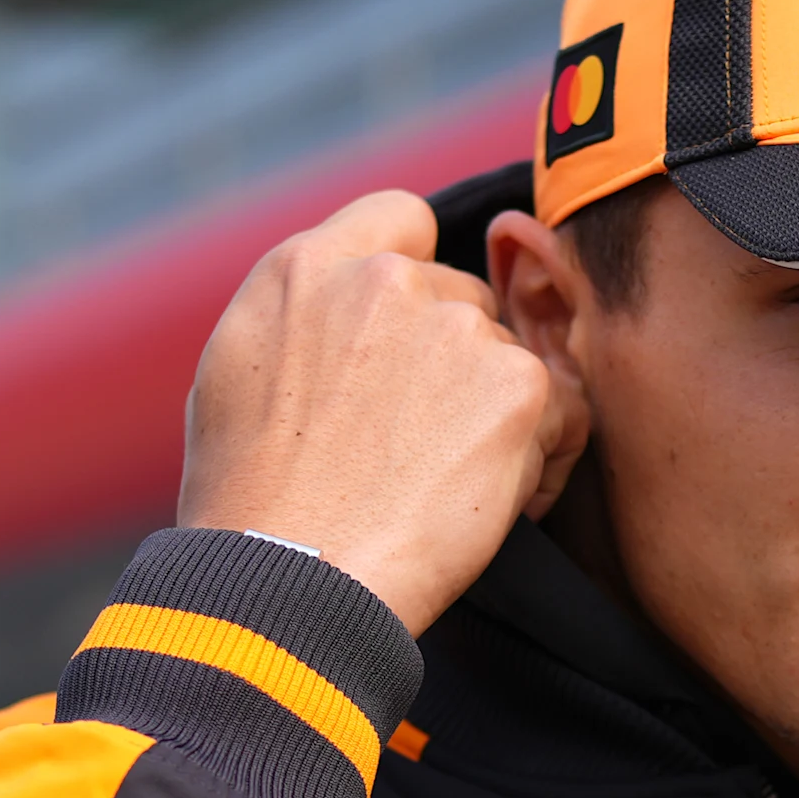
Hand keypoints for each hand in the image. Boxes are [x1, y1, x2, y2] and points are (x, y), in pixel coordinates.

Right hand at [178, 190, 559, 634]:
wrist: (293, 577)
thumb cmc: (250, 505)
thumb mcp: (235, 374)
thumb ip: (302, 316)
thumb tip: (342, 309)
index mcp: (305, 268)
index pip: (402, 220)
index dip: (419, 277)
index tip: (410, 338)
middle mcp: (384, 280)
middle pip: (463, 300)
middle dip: (455, 363)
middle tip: (415, 446)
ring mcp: (456, 327)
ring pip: (508, 359)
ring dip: (494, 415)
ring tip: (438, 487)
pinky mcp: (518, 385)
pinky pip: (563, 412)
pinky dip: (542, 460)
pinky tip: (490, 505)